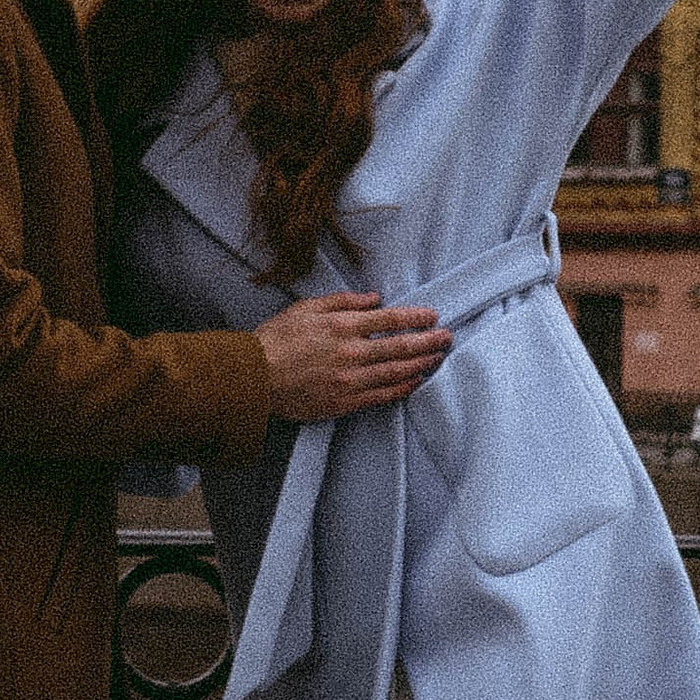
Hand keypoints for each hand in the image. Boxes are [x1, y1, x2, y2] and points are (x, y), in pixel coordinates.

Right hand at [257, 290, 450, 421]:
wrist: (251, 378)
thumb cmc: (274, 340)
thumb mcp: (305, 308)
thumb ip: (342, 301)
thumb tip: (374, 298)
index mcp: (341, 326)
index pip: (390, 320)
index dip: (416, 318)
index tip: (432, 316)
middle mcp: (350, 352)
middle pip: (401, 346)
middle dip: (428, 341)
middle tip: (447, 337)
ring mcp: (349, 379)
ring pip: (396, 371)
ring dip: (422, 363)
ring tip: (439, 357)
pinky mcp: (344, 402)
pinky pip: (382, 395)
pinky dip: (403, 388)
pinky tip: (416, 381)